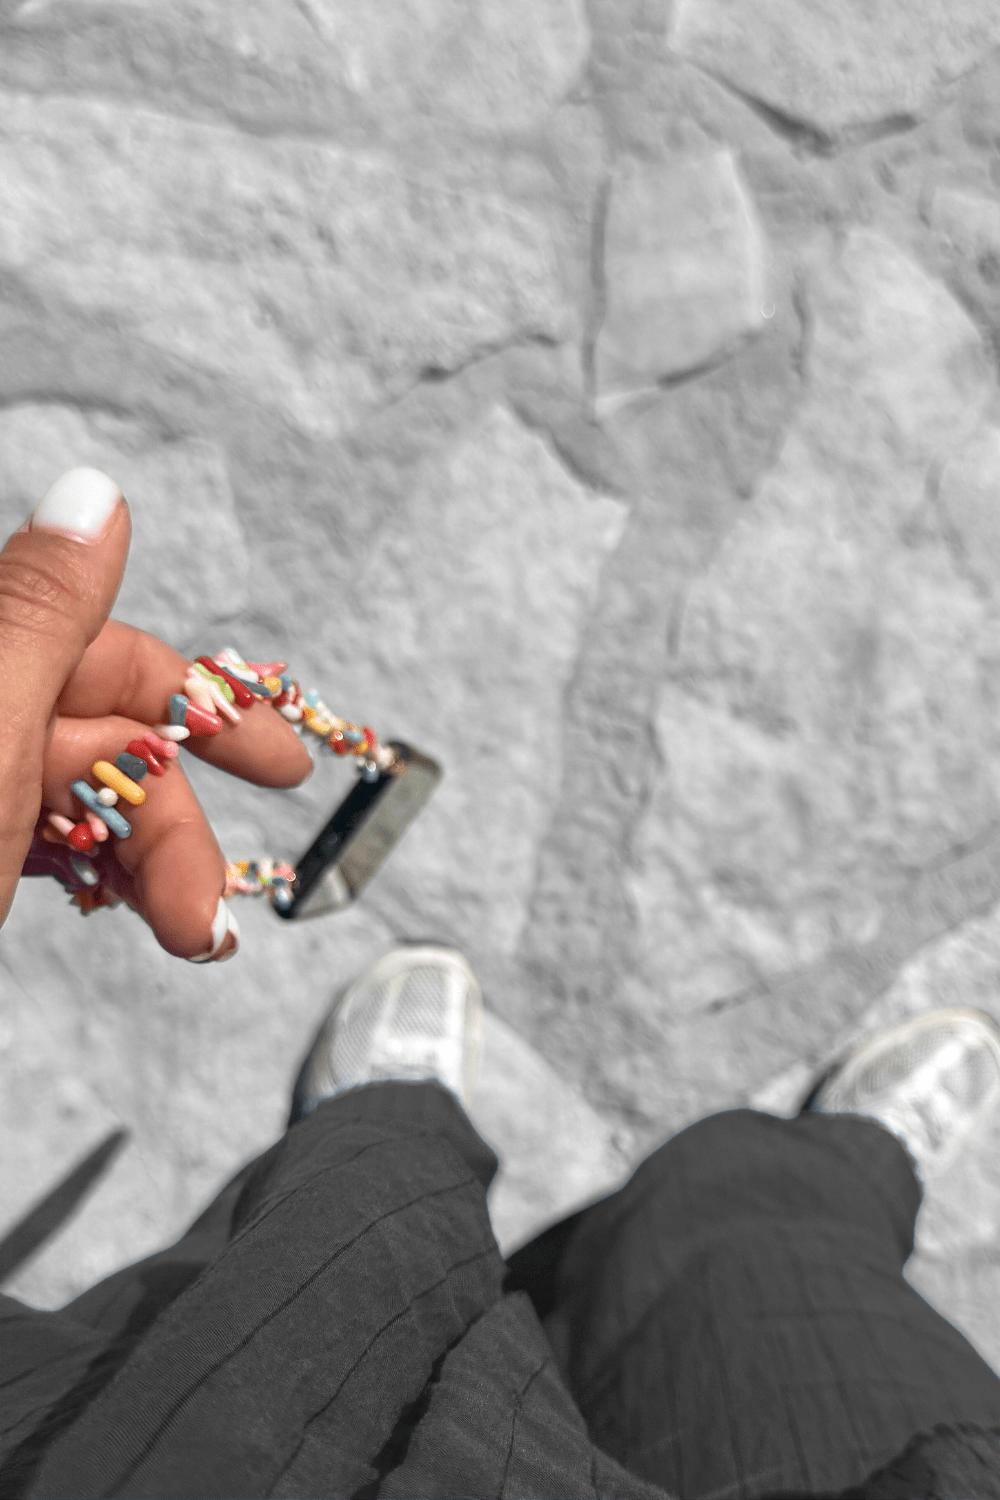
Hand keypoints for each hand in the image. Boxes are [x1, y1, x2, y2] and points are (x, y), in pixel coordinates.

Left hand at [2, 469, 313, 961]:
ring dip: (147, 864)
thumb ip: (37, 612)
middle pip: (97, 737)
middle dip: (170, 819)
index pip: (98, 651)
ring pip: (77, 799)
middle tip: (207, 908)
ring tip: (187, 936)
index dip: (200, 700)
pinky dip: (97, 880)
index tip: (282, 761)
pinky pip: (41, 846)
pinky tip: (130, 917)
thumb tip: (95, 493)